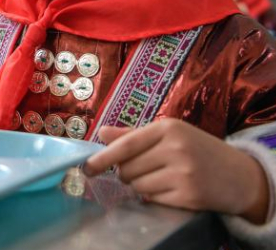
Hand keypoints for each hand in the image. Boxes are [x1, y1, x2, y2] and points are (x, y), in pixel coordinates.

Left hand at [83, 118, 269, 223]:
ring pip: (137, 185)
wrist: (239, 174)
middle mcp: (176, 148)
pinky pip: (153, 198)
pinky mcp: (189, 195)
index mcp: (168, 128)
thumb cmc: (197, 150)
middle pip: (127, 168)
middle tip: (143, 169)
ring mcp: (184, 173)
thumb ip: (133, 135)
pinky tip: (170, 189)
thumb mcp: (169, 135)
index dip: (103, 157)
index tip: (86, 167)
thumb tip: (101, 133)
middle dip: (126, 173)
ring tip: (160, 178)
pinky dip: (154, 196)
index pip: (126, 144)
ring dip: (140, 185)